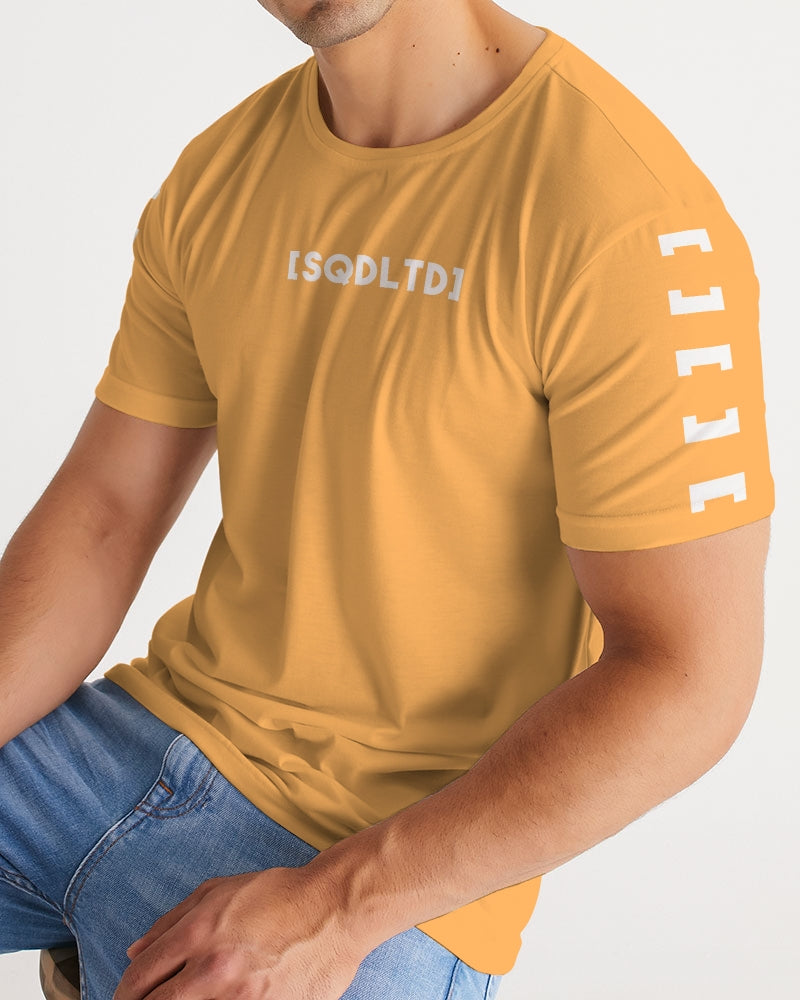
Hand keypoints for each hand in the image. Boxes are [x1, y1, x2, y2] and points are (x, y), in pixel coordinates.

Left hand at [112, 866, 365, 999]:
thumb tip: (134, 952)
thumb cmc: (278, 895)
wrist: (335, 909)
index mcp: (199, 932)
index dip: (125, 993)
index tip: (128, 997)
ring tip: (185, 999)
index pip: (139, 978)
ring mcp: (241, 996)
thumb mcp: (219, 892)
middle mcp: (214, 968)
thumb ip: (171, 921)